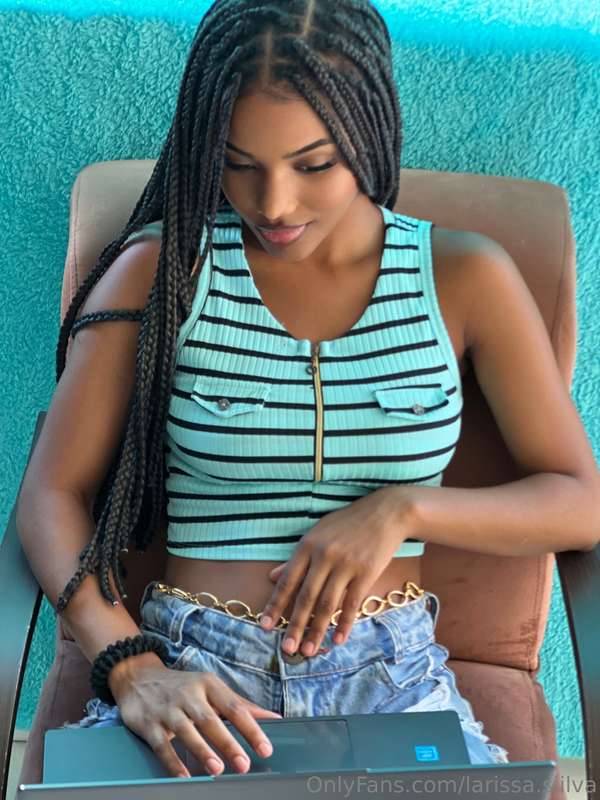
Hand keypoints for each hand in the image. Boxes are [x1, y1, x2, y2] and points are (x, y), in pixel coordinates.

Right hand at [108, 653, 281, 778]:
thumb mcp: (211, 689)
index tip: (265, 748)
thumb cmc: (183, 687)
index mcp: (209, 685)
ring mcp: (168, 709)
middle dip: (228, 742)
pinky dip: (173, 761)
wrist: (138, 677)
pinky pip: (162, 744)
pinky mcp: (149, 723)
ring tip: (217, 769)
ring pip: (187, 730)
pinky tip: (184, 776)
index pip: (234, 707)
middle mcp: (189, 695)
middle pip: (211, 719)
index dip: (251, 728)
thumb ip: (240, 704)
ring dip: (202, 750)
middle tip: (244, 763)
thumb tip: (273, 718)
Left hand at [259, 486, 414, 656]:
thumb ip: (296, 558)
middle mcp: (324, 556)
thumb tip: (272, 577)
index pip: (287, 581)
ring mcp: (346, 565)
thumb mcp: (318, 534)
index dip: (275, 605)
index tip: (265, 626)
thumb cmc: (348, 523)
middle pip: (306, 597)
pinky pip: (352, 603)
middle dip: (295, 626)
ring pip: (327, 604)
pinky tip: (338, 640)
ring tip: (309, 651)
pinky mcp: (366, 572)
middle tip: (287, 649)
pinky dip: (344, 623)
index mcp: (308, 545)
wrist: (385, 513)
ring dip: (317, 630)